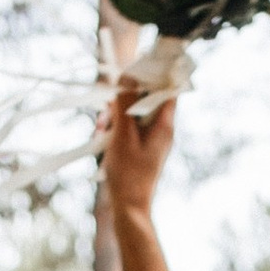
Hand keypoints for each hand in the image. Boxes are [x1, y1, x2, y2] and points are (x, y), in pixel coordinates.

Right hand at [103, 75, 176, 224]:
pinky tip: (102, 136)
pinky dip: (114, 128)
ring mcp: (150, 139)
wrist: (129, 209)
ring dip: (115, 114)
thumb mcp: (123, 135)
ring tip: (101, 126)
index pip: (168, 89)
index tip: (141, 61)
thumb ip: (125, 105)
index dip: (156, 73)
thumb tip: (127, 77)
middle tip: (108, 103)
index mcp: (164, 126)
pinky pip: (128, 128)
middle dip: (125, 97)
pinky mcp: (139, 148)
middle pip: (145, 99)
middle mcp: (160, 130)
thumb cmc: (129, 175)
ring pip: (133, 113)